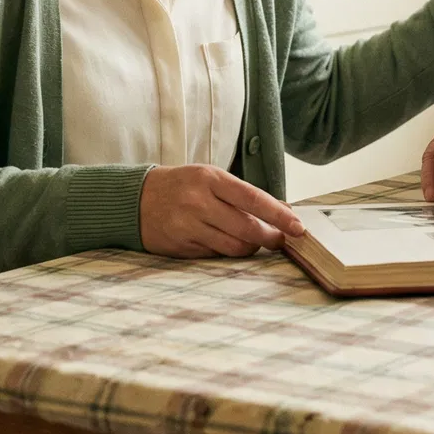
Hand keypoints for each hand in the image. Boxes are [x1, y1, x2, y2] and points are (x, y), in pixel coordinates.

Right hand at [139, 165, 305, 257]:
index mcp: (209, 179)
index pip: (253, 198)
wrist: (134, 200)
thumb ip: (243, 194)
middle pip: (247, 228)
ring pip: (234, 247)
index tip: (298, 227)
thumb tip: (282, 210)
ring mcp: (188, 227)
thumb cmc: (181, 186)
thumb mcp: (210, 178)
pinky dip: (227, 251)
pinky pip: (215, 255)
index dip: (279, 215)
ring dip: (251, 247)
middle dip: (270, 237)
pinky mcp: (181, 248)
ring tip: (254, 241)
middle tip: (280, 240)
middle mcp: (198, 202)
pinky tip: (225, 242)